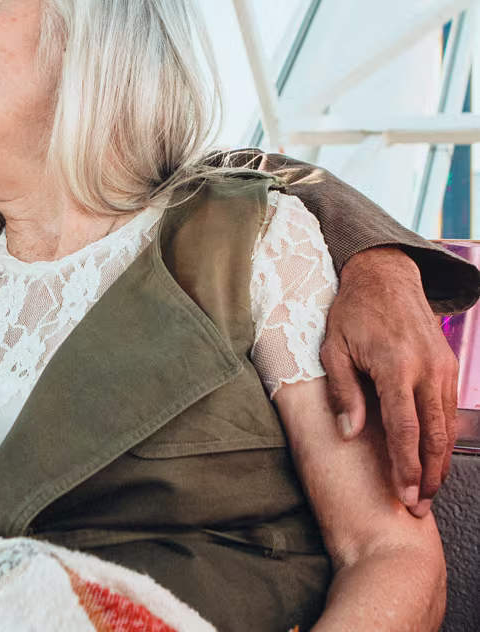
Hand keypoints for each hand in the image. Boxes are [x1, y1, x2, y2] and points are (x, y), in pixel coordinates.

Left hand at [320, 246, 457, 517]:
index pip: (405, 428)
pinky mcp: (449, 366)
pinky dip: (444, 438)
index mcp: (396, 366)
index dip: (405, 465)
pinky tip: (434, 458)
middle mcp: (427, 369)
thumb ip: (344, 392)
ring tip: (427, 491)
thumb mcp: (334, 349)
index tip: (403, 494)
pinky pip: (449, 410)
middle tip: (419, 506)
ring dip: (440, 461)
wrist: (385, 277)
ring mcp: (443, 367)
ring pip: (447, 425)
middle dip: (428, 474)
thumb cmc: (352, 313)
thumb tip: (350, 433)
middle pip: (434, 434)